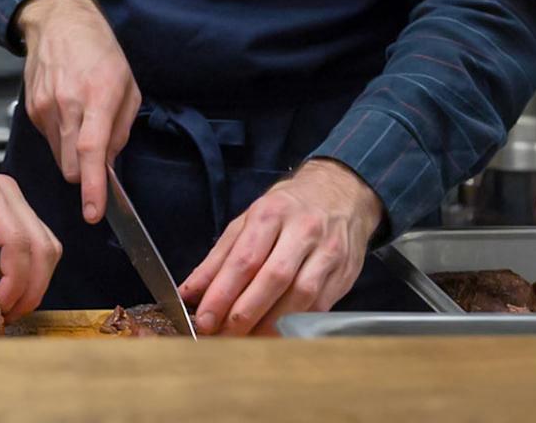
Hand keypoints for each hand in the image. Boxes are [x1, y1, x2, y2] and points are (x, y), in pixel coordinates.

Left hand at [0, 123, 61, 319]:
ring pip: (46, 247)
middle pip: (41, 247)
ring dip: (33, 283)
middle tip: (3, 316)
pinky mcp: (11, 211)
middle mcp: (5, 192)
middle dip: (29, 289)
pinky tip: (2, 284)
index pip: (18, 241)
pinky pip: (36, 244)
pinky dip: (29, 270)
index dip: (15, 282)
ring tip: (3, 307)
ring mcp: (13, 200)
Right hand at [16, 0, 142, 223]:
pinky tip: (68, 112)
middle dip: (85, 172)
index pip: (92, 149)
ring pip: (60, 157)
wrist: (58, 22)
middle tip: (98, 154)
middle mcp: (68, 103)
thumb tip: (109, 163)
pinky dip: (62, 138)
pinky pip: (50, 141)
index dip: (92, 186)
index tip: (93, 212)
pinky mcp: (33, 110)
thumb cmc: (98, 49)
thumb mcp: (128, 86)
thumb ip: (121, 129)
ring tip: (83, 121)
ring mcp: (45, 107)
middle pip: (72, 165)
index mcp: (98, 95)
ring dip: (74, 154)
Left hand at [177, 158, 382, 335]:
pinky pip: (319, 306)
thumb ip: (218, 259)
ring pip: (300, 296)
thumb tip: (190, 293)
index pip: (244, 258)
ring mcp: (328, 252)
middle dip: (244, 313)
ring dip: (270, 324)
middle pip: (273, 278)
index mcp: (271, 213)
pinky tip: (276, 333)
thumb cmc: (286, 209)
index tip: (204, 319)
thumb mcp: (247, 220)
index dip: (222, 293)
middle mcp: (302, 230)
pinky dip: (295, 325)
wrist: (342, 193)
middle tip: (222, 336)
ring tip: (246, 341)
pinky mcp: (345, 273)